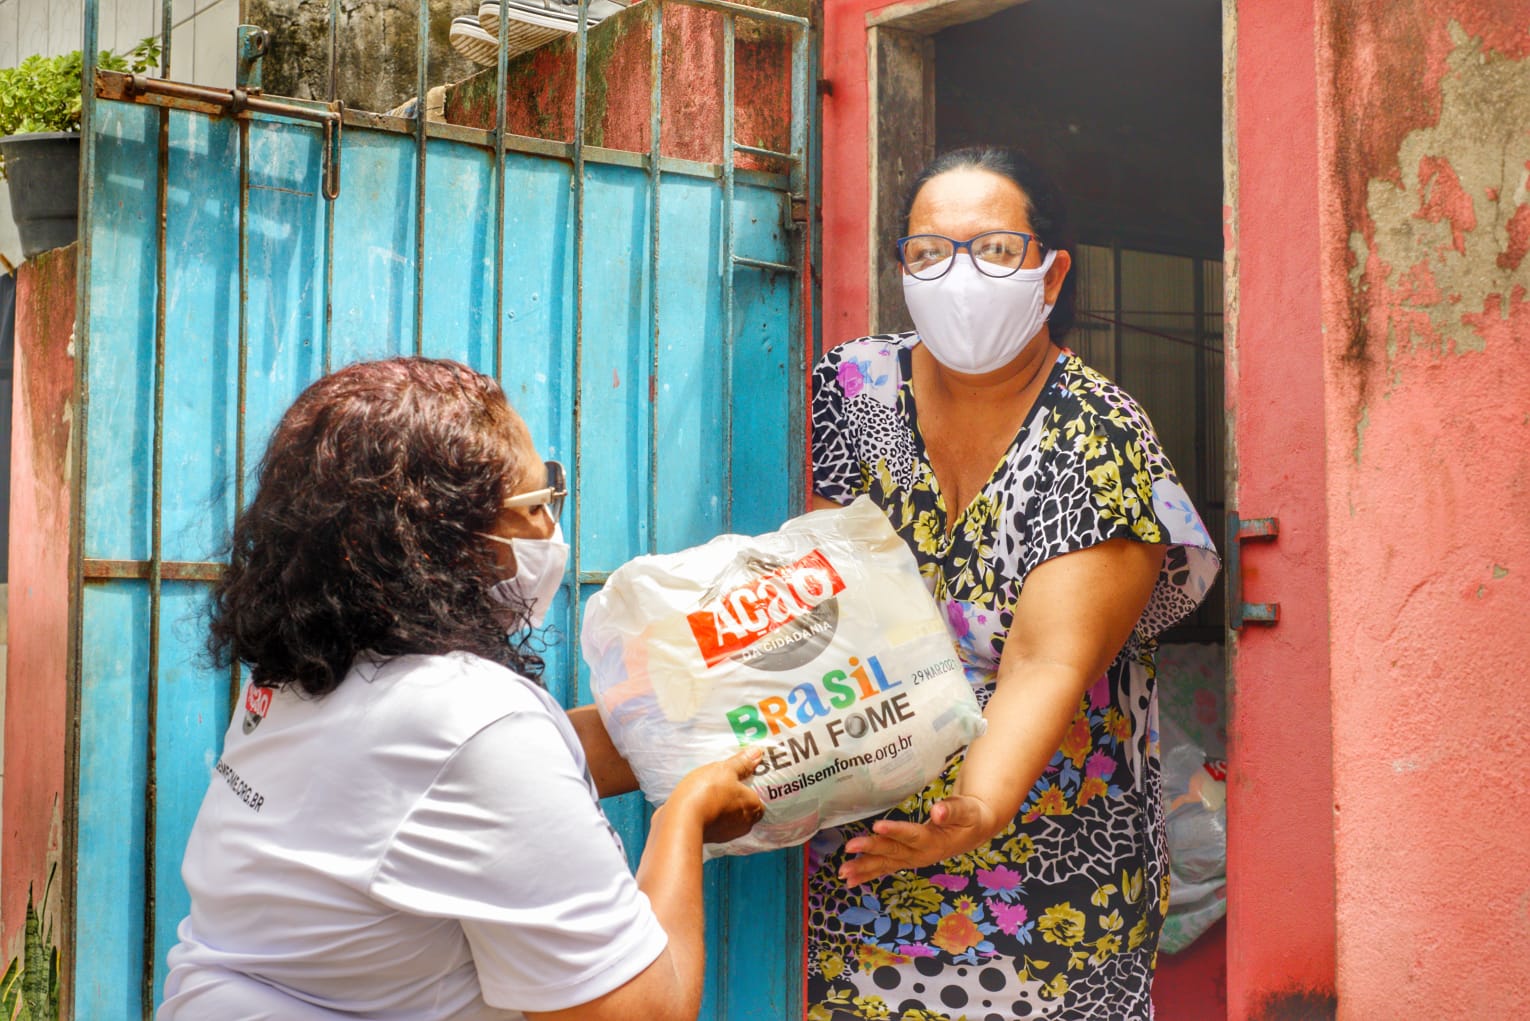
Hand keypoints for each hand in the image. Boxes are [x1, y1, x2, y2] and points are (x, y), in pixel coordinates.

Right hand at [667, 747, 766, 845]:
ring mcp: (728, 834)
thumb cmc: (708, 791)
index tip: (742, 781)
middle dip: (737, 800)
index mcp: (753, 806)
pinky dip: (711, 817)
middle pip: (745, 810)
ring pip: (730, 819)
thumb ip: (742, 762)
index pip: (760, 801)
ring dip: (723, 810)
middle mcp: (744, 824)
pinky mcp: (711, 838)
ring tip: (710, 794)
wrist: (682, 818)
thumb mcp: (725, 769)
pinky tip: (701, 806)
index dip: (751, 790)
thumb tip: (757, 752)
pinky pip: (715, 825)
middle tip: (725, 785)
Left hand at [838, 795, 999, 885]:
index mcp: (935, 841)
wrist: (974, 831)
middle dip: (871, 850)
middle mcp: (921, 854)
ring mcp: (913, 860)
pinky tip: (850, 880)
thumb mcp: (966, 810)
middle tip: (850, 848)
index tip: (877, 825)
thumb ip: (952, 810)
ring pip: (886, 864)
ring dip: (864, 868)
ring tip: (843, 873)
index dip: (895, 831)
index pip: (912, 835)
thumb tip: (938, 811)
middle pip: (893, 852)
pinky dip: (868, 874)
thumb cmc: (969, 817)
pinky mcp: (907, 860)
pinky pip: (886, 869)